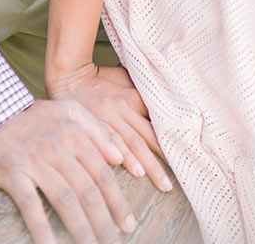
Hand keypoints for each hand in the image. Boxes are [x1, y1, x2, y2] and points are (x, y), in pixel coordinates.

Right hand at [0, 98, 134, 243]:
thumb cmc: (33, 117)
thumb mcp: (68, 110)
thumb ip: (96, 130)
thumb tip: (119, 158)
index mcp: (74, 132)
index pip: (102, 173)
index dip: (117, 201)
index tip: (126, 224)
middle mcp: (58, 146)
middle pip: (87, 190)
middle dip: (104, 222)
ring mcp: (35, 160)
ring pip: (65, 200)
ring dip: (81, 229)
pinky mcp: (12, 172)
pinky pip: (30, 204)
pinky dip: (41, 227)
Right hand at [48, 63, 172, 192]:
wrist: (70, 74)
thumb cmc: (100, 79)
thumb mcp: (125, 80)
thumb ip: (140, 95)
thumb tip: (163, 107)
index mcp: (133, 98)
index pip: (156, 120)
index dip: (170, 139)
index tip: (184, 155)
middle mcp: (123, 109)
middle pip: (147, 136)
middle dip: (163, 159)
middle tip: (176, 179)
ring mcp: (108, 118)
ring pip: (132, 143)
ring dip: (147, 163)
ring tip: (160, 180)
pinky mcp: (91, 125)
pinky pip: (109, 142)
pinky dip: (122, 156)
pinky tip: (131, 169)